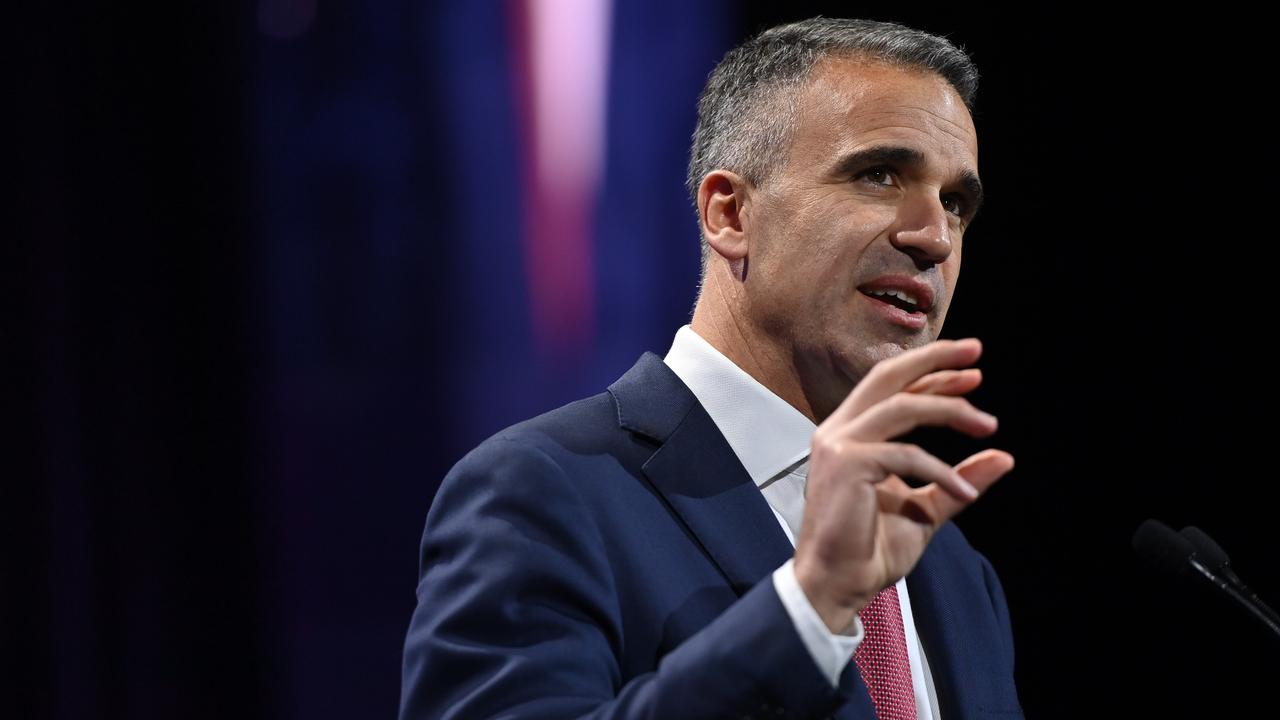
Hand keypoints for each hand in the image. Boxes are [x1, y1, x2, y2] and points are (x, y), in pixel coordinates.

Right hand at [793, 338, 1014, 632]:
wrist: (837, 583)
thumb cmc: (870, 549)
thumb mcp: (927, 508)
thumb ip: (959, 480)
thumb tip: (1003, 457)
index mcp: (850, 434)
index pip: (892, 388)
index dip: (932, 373)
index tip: (973, 370)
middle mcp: (838, 430)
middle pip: (888, 377)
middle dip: (935, 360)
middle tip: (976, 353)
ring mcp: (838, 445)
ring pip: (902, 407)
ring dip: (950, 410)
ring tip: (988, 425)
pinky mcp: (847, 465)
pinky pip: (906, 455)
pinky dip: (942, 470)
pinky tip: (965, 490)